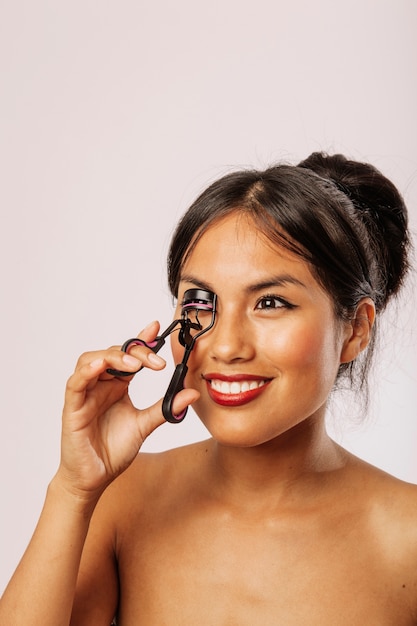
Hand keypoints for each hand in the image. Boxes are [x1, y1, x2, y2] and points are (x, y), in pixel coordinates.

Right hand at [56, 321, 198, 499]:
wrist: (95, 478)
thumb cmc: (113, 450)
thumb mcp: (145, 425)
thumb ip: (166, 408)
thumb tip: (192, 393)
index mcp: (117, 385)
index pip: (128, 355)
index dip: (141, 340)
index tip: (156, 328)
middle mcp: (100, 384)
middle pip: (113, 353)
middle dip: (134, 351)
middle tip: (155, 361)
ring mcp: (85, 394)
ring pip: (91, 359)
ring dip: (113, 357)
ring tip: (134, 364)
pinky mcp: (72, 408)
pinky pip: (76, 383)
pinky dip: (87, 371)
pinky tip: (101, 365)